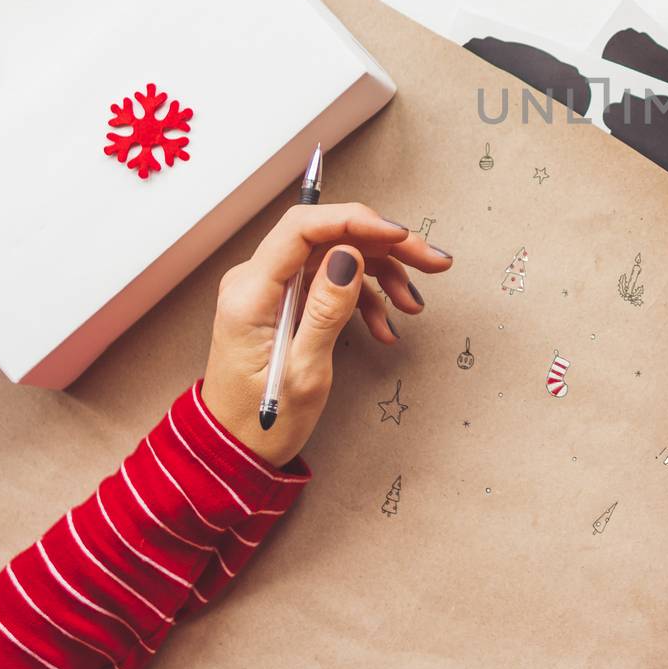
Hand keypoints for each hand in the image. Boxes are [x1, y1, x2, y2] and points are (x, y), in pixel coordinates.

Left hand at [200, 202, 451, 466]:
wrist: (236, 448)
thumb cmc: (262, 421)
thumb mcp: (302, 373)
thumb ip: (325, 310)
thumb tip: (348, 255)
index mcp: (250, 293)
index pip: (302, 228)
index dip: (355, 220)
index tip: (399, 234)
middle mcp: (256, 280)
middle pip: (328, 237)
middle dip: (385, 244)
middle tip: (431, 259)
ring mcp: (272, 289)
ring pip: (338, 256)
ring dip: (383, 274)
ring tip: (413, 303)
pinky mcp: (286, 300)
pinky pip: (333, 280)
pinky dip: (366, 298)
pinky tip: (385, 326)